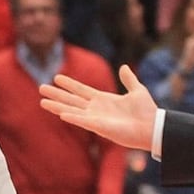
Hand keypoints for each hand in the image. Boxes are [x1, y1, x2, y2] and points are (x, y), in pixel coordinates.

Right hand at [41, 64, 158, 150]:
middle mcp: (96, 109)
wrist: (152, 126)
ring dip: (57, 106)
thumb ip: (129, 79)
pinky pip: (82, 121)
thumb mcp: (137, 90)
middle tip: (41, 88)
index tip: (56, 77)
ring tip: (42, 101)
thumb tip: (124, 67)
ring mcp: (96, 118)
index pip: (81, 90)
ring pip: (71, 110)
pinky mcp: (99, 127)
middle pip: (71, 99)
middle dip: (56, 94)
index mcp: (103, 99)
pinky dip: (72, 117)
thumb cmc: (146, 111)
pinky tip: (60, 114)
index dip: (69, 84)